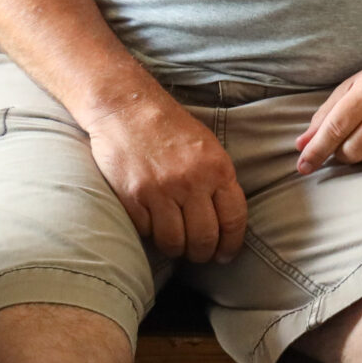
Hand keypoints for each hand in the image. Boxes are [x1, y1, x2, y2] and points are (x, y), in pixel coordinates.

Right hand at [84, 93, 245, 262]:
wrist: (128, 108)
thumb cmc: (171, 128)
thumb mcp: (209, 148)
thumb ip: (219, 181)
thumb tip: (226, 220)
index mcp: (217, 169)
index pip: (234, 220)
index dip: (232, 244)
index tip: (226, 255)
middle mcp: (191, 182)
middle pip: (204, 238)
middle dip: (203, 254)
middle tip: (199, 255)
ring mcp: (160, 191)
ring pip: (174, 242)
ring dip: (176, 249)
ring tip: (176, 244)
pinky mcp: (132, 196)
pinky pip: (146, 231)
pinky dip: (150, 234)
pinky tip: (153, 226)